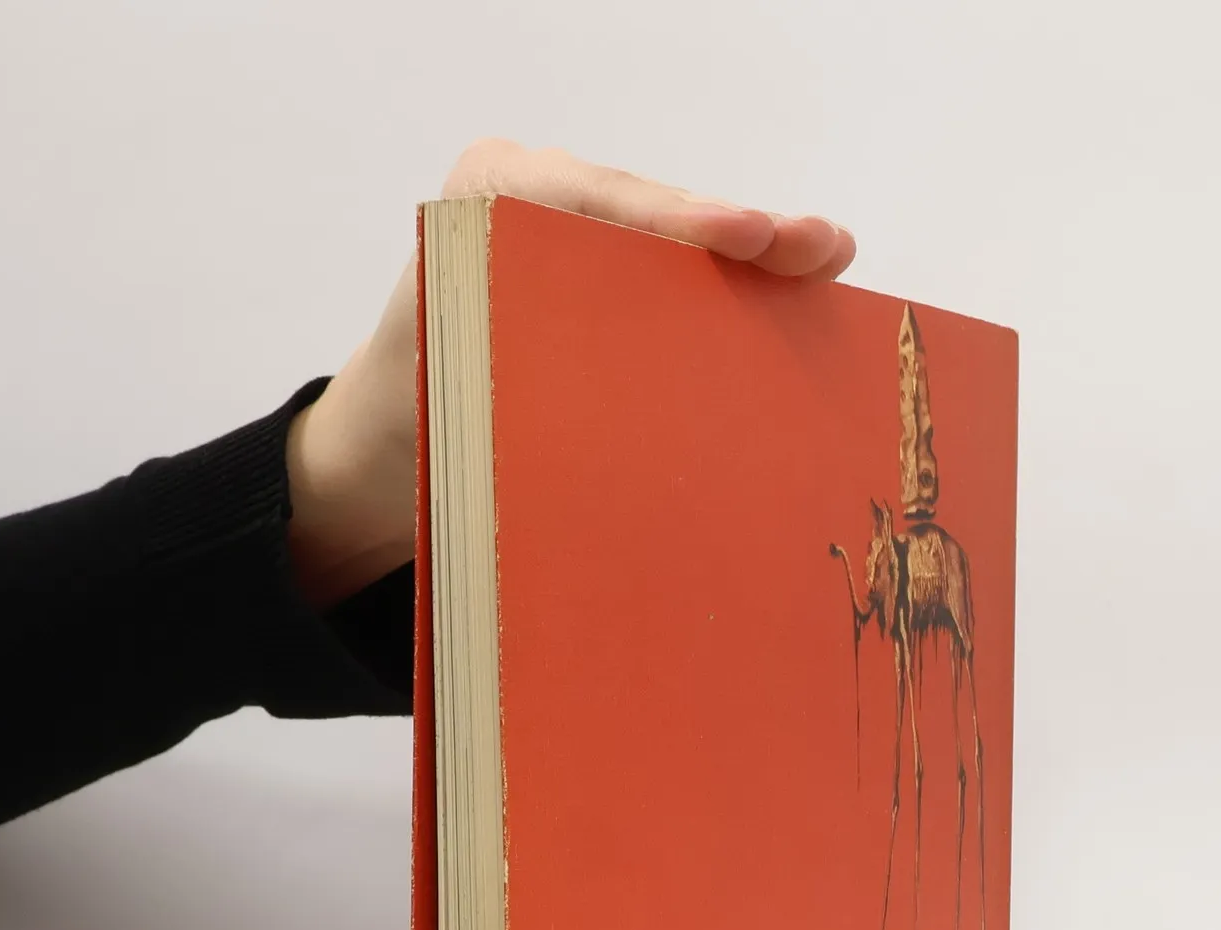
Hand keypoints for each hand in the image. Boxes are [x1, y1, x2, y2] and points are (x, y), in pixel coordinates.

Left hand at [284, 140, 856, 608]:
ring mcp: (574, 230)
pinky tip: (800, 283)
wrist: (392, 440)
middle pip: (650, 210)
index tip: (742, 236)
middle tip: (811, 245)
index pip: (592, 202)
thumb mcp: (459, 407)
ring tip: (828, 257)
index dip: (674, 221)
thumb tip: (625, 432)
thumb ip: (524, 390)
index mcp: (481, 205)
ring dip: (753, 253)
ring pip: (672, 237)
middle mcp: (531, 198)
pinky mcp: (604, 271)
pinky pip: (672, 270)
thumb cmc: (421, 426)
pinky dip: (733, 284)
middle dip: (735, 230)